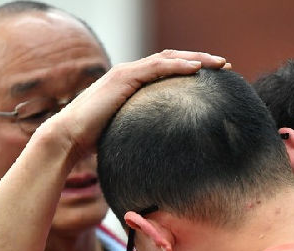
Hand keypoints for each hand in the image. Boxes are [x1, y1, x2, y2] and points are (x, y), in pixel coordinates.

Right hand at [38, 49, 227, 157]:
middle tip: (225, 66)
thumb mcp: (127, 132)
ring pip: (168, 58)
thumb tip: (162, 149)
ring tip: (219, 64)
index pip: (167, 70)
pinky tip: (197, 69)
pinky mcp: (123, 78)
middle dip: (200, 60)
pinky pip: (157, 67)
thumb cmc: (94, 141)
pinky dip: (178, 65)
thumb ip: (142, 131)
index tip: (214, 78)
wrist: (68, 138)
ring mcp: (126, 73)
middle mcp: (130, 73)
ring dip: (196, 59)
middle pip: (172, 59)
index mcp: (132, 83)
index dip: (191, 70)